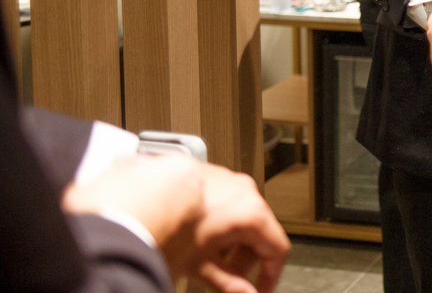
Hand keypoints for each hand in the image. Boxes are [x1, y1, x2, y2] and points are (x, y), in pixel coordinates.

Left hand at [62, 155, 289, 292]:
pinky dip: (210, 221)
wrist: (132, 199)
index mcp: (251, 212)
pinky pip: (217, 201)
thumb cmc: (165, 228)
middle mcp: (242, 190)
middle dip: (242, 258)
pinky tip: (188, 236)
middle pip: (255, 230)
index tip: (258, 288)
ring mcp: (222, 178)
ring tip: (200, 258)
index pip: (277, 248)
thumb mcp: (200, 266)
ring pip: (235, 214)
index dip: (270, 275)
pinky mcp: (202, 173)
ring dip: (225, 240)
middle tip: (225, 278)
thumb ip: (228, 284)